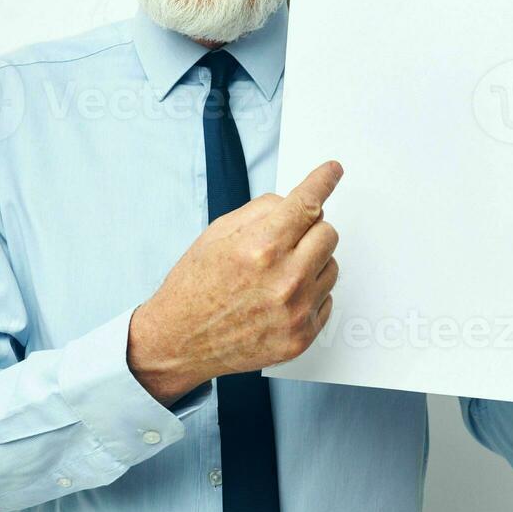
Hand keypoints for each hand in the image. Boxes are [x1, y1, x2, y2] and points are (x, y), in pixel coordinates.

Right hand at [128, 161, 342, 404]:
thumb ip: (263, 211)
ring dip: (311, 262)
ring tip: (276, 274)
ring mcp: (296, 312)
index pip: (308, 203)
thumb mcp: (218, 233)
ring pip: (331, 266)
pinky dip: (309, 293)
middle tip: (285, 240)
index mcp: (261, 247)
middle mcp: (284, 280)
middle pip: (328, 233)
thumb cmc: (195, 286)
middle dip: (309, 229)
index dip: (323, 181)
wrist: (180, 341)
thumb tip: (298, 202)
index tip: (332, 171)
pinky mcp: (302, 337)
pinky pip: (326, 299)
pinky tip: (278, 299)